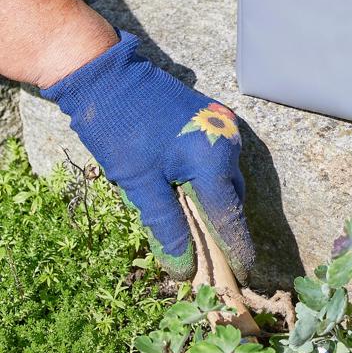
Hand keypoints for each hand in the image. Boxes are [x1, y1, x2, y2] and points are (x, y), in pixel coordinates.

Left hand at [40, 31, 254, 280]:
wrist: (108, 76)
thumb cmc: (121, 130)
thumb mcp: (139, 184)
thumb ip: (166, 225)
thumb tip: (183, 266)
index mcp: (213, 160)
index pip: (229, 216)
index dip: (235, 249)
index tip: (242, 276)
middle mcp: (227, 141)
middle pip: (231, 196)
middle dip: (222, 226)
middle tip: (208, 257)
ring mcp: (222, 126)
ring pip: (225, 176)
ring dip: (213, 200)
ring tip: (193, 226)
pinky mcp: (212, 117)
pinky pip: (217, 157)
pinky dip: (207, 179)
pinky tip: (185, 189)